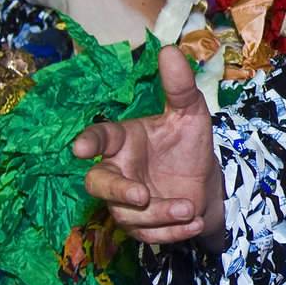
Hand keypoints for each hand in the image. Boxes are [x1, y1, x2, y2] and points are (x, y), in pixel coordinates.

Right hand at [72, 46, 224, 250]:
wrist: (206, 180)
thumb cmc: (187, 143)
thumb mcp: (190, 113)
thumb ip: (179, 86)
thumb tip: (170, 49)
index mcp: (122, 140)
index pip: (99, 137)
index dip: (87, 142)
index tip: (79, 148)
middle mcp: (118, 171)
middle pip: (99, 183)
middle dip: (117, 191)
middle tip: (141, 195)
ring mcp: (127, 202)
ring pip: (128, 215)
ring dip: (159, 215)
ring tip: (190, 208)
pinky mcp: (143, 226)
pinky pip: (149, 235)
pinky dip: (171, 232)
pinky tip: (194, 223)